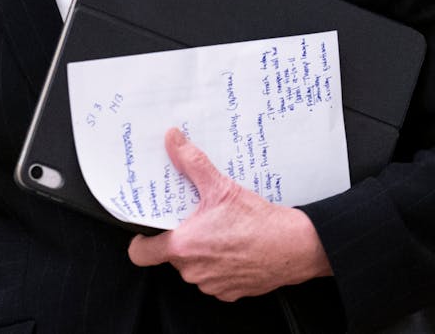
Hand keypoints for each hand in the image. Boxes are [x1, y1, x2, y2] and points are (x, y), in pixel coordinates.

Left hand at [127, 127, 331, 300]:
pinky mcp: (230, 294)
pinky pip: (215, 279)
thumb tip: (173, 140)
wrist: (294, 247)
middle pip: (171, 256)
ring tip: (219, 231)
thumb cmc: (257, 221)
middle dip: (181, 238)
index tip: (148, 229)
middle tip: (195, 218)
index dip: (141, 241)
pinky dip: (221, 266)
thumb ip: (192, 163)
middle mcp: (193, 271)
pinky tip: (235, 247)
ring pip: (194, 268)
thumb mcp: (221, 186)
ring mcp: (211, 285)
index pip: (140, 254)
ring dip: (202, 252)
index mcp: (183, 246)